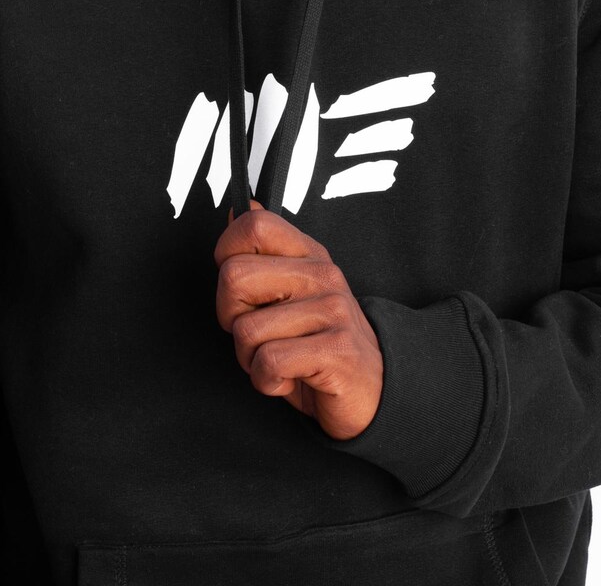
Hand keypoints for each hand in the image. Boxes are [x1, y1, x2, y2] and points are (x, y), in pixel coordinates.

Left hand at [213, 202, 382, 440]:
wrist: (373, 388)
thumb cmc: (319, 340)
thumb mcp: (291, 290)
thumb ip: (263, 253)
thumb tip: (237, 211)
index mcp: (308, 253)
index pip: (254, 225)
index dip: (227, 254)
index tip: (240, 286)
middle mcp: (321, 274)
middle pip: (234, 276)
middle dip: (230, 316)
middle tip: (256, 333)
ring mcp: (331, 310)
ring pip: (246, 329)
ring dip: (250, 359)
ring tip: (278, 359)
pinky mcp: (335, 350)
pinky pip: (268, 362)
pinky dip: (267, 381)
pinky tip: (288, 379)